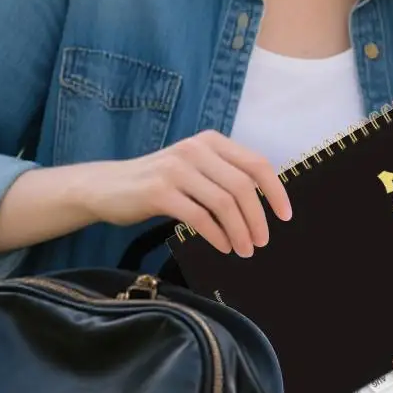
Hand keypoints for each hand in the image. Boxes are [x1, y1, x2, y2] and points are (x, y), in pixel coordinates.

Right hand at [82, 130, 292, 255]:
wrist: (107, 187)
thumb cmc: (157, 184)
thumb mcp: (193, 170)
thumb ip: (223, 177)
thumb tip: (262, 205)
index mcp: (210, 141)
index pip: (256, 164)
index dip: (276, 192)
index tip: (285, 216)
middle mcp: (195, 150)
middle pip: (243, 187)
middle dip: (258, 219)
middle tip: (262, 242)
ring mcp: (176, 169)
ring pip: (224, 203)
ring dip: (240, 231)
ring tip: (244, 250)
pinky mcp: (160, 192)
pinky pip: (200, 217)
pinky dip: (217, 236)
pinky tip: (223, 247)